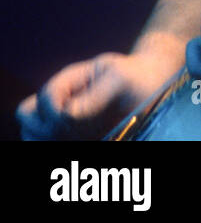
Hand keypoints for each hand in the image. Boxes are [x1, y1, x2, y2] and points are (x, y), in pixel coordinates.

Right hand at [16, 51, 176, 139]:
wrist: (151, 85)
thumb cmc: (137, 77)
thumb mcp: (122, 78)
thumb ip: (97, 94)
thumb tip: (69, 115)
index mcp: (69, 80)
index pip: (46, 98)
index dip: (55, 113)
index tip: (74, 120)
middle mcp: (60, 100)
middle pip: (27, 116)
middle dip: (46, 128)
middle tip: (72, 133)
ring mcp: (63, 119)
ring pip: (32, 133)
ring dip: (47, 140)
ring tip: (75, 140)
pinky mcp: (71, 135)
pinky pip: (51, 143)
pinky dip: (58, 146)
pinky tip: (83, 143)